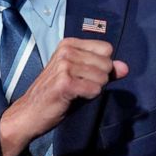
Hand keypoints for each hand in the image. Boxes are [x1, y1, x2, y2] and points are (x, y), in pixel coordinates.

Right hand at [0, 37, 128, 155]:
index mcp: (69, 44)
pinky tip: (73, 98)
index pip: (106, 48)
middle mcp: (66, 51)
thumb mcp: (81, 76)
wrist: (30, 112)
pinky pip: (95, 89)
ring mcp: (64, 65)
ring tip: (75, 92)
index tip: (85, 74)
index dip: (102, 65)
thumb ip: (104, 70)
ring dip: (92, 90)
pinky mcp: (65, 83)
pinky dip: (88, 97)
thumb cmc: (56, 94)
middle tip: (78, 86)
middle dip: (99, 79)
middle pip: (106, 64)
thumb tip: (125, 68)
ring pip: (102, 78)